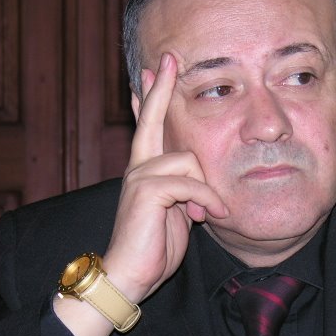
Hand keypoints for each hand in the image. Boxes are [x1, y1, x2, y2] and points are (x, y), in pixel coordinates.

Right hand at [54, 53, 227, 335]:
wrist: (128, 276)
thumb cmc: (153, 250)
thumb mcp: (177, 216)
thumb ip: (188, 195)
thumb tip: (203, 190)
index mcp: (144, 171)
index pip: (148, 127)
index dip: (151, 98)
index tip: (151, 71)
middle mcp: (138, 167)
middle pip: (154, 120)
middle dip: (161, 89)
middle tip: (168, 59)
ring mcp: (140, 177)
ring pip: (189, 159)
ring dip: (206, 189)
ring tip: (203, 214)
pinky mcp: (148, 191)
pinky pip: (191, 183)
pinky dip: (206, 199)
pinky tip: (207, 216)